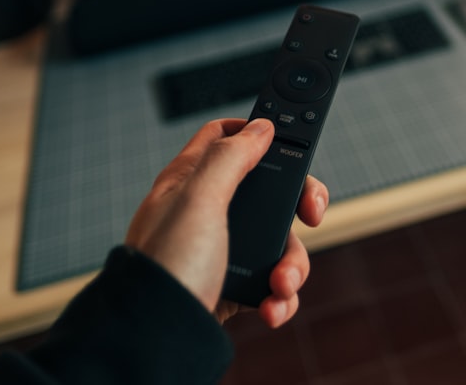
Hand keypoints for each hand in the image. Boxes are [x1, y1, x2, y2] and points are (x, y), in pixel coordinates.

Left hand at [124, 118, 328, 327]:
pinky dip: (281, 295)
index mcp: (192, 179)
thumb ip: (231, 157)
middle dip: (296, 206)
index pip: (226, 136)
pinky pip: (272, 281)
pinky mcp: (231, 284)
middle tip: (311, 216)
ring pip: (278, 240)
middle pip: (269, 189)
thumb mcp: (199, 198)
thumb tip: (259, 127)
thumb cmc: (167, 265)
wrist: (154, 338)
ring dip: (292, 264)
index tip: (293, 141)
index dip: (258, 132)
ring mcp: (221, 247)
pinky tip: (272, 306)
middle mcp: (207, 210)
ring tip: (281, 284)